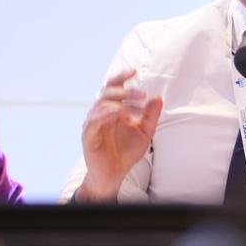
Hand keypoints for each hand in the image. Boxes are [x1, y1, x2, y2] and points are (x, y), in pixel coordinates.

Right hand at [77, 68, 162, 200]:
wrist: (115, 174)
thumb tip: (157, 97)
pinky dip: (106, 114)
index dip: (121, 77)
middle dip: (124, 90)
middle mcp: (100, 113)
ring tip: (136, 109)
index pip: (113, 87)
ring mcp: (93, 123)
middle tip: (141, 93)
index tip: (134, 71)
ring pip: (101, 104)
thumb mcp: (145, 132)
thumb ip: (150, 116)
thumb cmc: (126, 151)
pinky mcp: (88, 136)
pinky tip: (119, 114)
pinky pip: (94, 121)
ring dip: (120, 103)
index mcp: (112, 109)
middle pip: (106, 92)